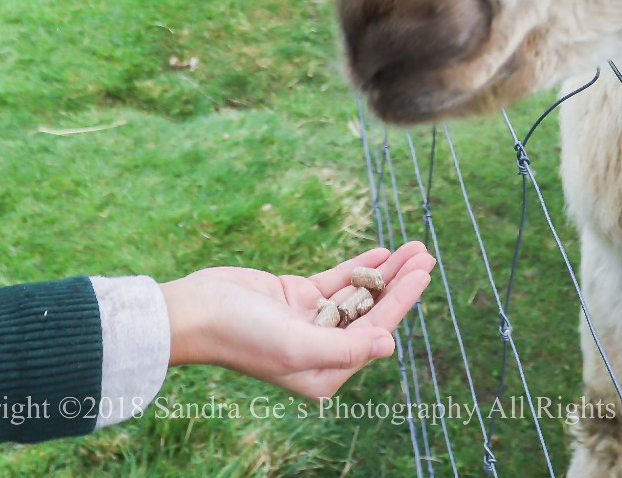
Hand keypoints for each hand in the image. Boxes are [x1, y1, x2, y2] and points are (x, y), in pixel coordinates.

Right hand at [160, 243, 434, 399]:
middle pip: (373, 312)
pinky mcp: (296, 296)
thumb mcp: (297, 346)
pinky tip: (381, 252)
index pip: (375, 332)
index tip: (423, 274)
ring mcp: (310, 320)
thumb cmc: (242, 336)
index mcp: (325, 372)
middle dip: (400, 284)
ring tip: (412, 248)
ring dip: (385, 271)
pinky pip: (337, 281)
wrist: (196, 313)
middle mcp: (322, 349)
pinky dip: (359, 267)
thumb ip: (345, 347)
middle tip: (426, 255)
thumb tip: (389, 346)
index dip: (402, 301)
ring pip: (359, 293)